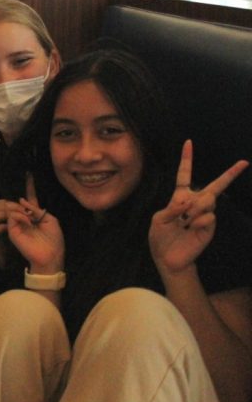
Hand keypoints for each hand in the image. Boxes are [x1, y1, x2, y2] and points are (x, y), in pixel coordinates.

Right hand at [5, 174, 64, 273]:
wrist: (51, 256)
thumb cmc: (54, 240)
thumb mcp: (50, 220)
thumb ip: (36, 209)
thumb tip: (21, 200)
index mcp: (34, 215)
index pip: (28, 199)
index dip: (29, 186)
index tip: (28, 173)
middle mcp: (24, 218)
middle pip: (16, 202)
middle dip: (21, 201)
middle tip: (28, 207)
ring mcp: (17, 224)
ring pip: (11, 207)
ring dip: (20, 208)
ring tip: (29, 216)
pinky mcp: (12, 230)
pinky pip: (11, 216)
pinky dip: (19, 215)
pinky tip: (27, 220)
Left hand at [149, 140, 248, 275]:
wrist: (167, 259)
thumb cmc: (160, 238)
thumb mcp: (158, 220)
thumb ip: (172, 208)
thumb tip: (189, 203)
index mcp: (179, 198)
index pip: (184, 175)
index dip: (187, 159)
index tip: (188, 143)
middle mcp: (194, 204)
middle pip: (214, 186)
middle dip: (230, 174)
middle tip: (244, 163)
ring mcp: (204, 215)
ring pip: (208, 199)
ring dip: (195, 208)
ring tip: (186, 219)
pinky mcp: (210, 227)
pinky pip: (208, 216)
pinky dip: (196, 221)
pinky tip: (190, 227)